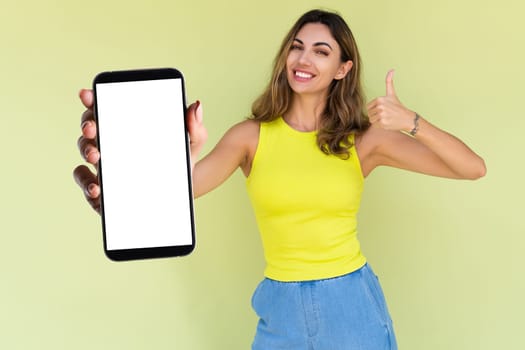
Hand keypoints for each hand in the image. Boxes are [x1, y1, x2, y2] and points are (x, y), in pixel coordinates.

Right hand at [72, 89, 206, 213]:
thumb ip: (194, 127)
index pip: (105, 108)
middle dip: (87, 125)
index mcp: (127, 127)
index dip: (92, 99)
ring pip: (86, 154)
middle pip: (90, 129)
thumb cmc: (181, 162)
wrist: (184, 193)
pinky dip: (88, 185)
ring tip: (96, 157)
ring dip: (86, 152)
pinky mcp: (105, 191)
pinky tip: (97, 189)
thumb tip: (195, 106)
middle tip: (93, 128)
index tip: (87, 94)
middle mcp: (111, 144)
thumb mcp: (191, 144)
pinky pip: (88, 186)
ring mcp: (105, 167)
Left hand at [366, 70, 414, 131]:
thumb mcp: (392, 94)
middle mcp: (380, 106)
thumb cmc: (398, 106)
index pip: (368, 107)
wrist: (407, 118)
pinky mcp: (382, 122)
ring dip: (377, 121)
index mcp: (380, 99)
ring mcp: (381, 114)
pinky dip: (380, 125)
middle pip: (369, 114)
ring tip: (386, 118)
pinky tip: (387, 122)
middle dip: (375, 115)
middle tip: (385, 114)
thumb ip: (389, 82)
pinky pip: (375, 125)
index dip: (374, 109)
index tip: (383, 109)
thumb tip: (392, 70)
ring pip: (371, 120)